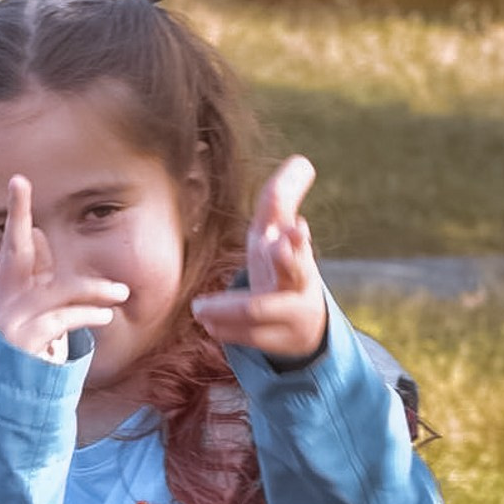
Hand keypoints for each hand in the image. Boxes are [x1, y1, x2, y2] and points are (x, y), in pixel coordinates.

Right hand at [0, 175, 131, 363]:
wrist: (10, 388)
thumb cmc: (29, 340)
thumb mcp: (35, 304)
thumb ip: (39, 273)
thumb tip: (36, 233)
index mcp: (9, 284)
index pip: (13, 242)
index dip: (17, 211)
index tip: (18, 179)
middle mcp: (5, 295)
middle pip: (14, 248)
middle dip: (16, 214)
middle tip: (19, 181)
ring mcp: (13, 318)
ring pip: (58, 290)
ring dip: (94, 290)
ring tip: (120, 294)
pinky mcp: (26, 341)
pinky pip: (64, 319)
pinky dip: (88, 315)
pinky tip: (106, 316)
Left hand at [192, 156, 329, 365]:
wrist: (303, 325)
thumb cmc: (283, 267)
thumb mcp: (280, 235)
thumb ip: (282, 199)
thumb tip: (302, 162)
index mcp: (300, 254)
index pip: (302, 242)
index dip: (298, 237)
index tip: (297, 227)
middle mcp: (298, 284)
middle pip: (297, 274)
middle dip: (286, 262)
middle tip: (272, 246)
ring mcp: (288, 315)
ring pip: (260, 312)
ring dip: (229, 309)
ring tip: (200, 307)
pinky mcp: (273, 340)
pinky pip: (247, 337)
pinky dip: (225, 329)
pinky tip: (207, 322)